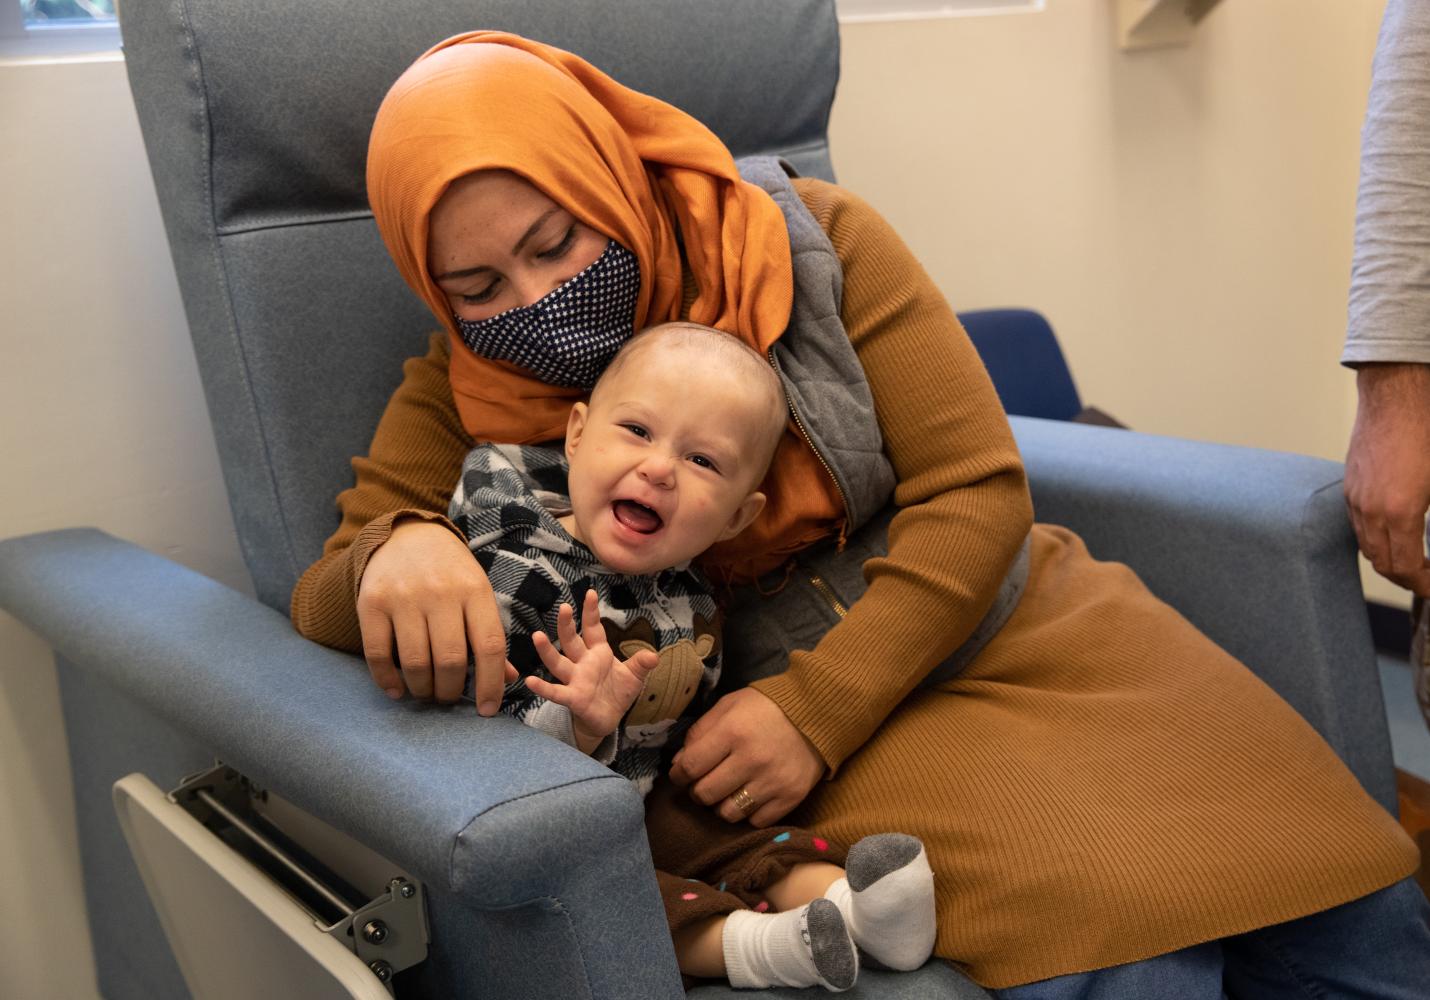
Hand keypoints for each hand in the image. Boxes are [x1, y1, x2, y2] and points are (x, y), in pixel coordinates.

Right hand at [356, 519, 516, 710]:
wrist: (405, 535)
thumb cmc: (450, 572)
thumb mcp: (477, 593)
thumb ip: (489, 634)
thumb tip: (509, 679)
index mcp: (474, 590)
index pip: (489, 646)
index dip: (491, 684)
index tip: (487, 710)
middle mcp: (440, 593)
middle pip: (451, 660)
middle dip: (451, 691)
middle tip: (448, 697)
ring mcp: (404, 597)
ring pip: (416, 663)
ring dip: (423, 689)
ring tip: (426, 692)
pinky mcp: (371, 602)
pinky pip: (378, 654)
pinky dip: (388, 681)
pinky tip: (397, 690)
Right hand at [525, 590, 660, 753]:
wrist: (608, 719)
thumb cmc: (618, 693)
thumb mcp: (634, 676)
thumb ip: (641, 664)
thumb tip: (654, 656)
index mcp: (598, 653)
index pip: (593, 628)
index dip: (591, 612)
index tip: (590, 593)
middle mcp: (583, 663)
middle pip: (572, 641)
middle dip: (567, 625)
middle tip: (563, 607)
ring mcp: (575, 679)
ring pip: (558, 662)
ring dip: (547, 650)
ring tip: (537, 636)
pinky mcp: (573, 698)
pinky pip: (556, 692)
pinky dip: (543, 688)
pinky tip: (530, 681)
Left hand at [668, 688, 824, 826]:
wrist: (816, 712)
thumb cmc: (765, 707)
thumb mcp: (728, 706)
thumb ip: (699, 732)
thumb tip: (678, 765)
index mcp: (732, 731)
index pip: (690, 767)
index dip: (678, 775)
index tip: (680, 775)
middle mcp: (752, 759)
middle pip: (705, 794)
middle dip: (697, 792)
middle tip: (703, 784)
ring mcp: (773, 781)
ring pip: (728, 814)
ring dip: (721, 805)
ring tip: (726, 792)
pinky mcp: (791, 796)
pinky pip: (756, 822)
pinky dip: (748, 813)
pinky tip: (749, 796)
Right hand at [1345, 363, 1429, 595]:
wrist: (1397, 394)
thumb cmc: (1426, 429)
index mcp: (1400, 511)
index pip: (1405, 568)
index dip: (1423, 585)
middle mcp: (1370, 509)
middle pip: (1381, 563)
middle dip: (1405, 578)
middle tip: (1426, 580)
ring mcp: (1355, 497)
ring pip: (1367, 546)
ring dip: (1388, 560)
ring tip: (1411, 561)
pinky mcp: (1350, 485)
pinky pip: (1358, 525)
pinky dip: (1375, 538)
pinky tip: (1394, 532)